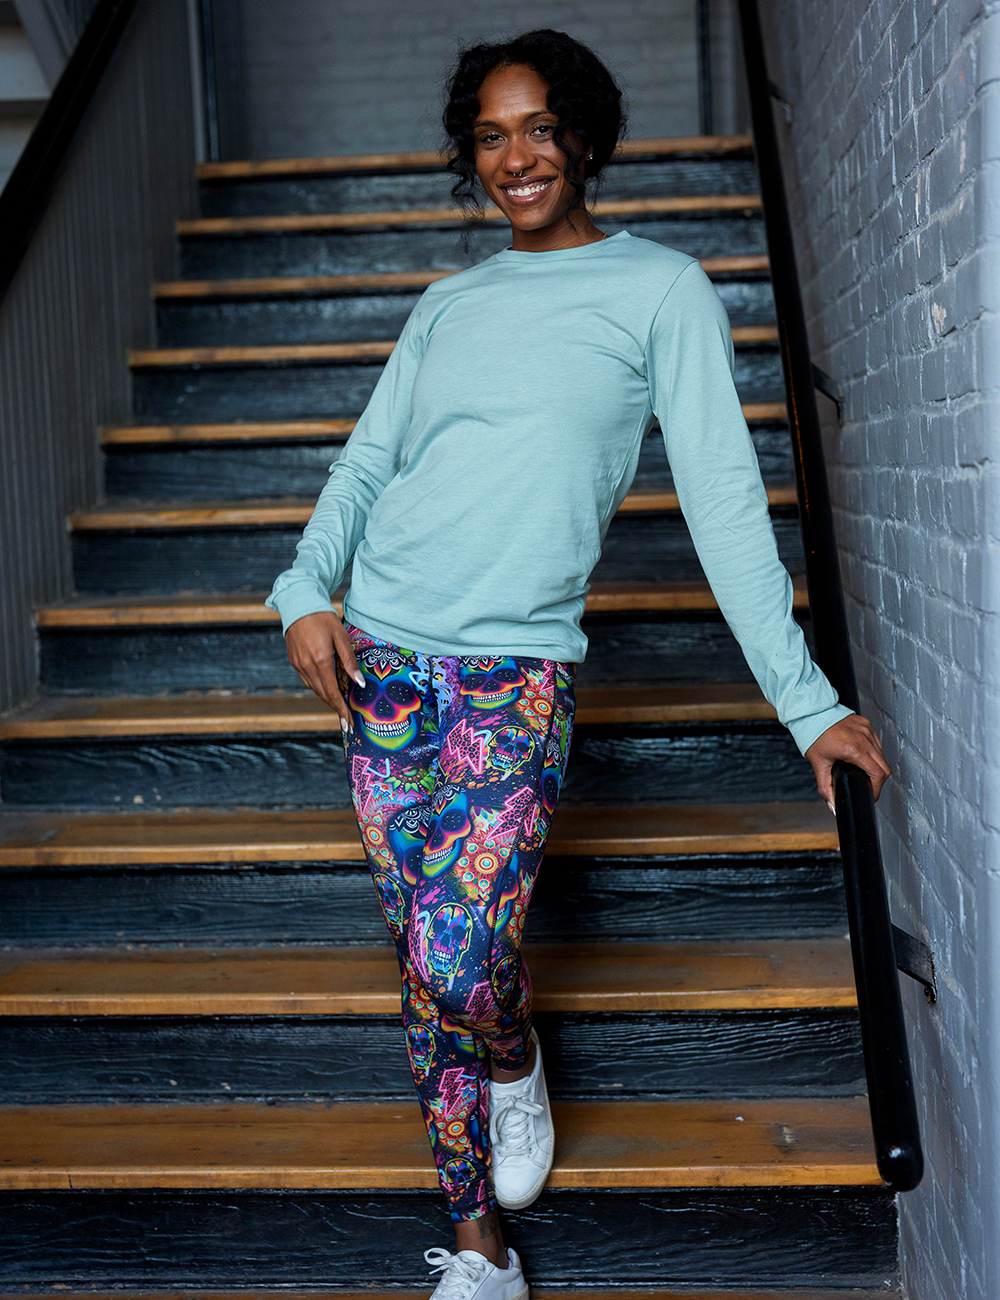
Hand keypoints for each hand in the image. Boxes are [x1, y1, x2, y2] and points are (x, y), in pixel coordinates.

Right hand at [284, 610, 364, 731]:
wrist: (299, 605)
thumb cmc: (323, 618)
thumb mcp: (341, 637)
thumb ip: (349, 661)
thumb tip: (359, 683)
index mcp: (321, 661)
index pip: (333, 692)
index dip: (341, 709)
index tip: (349, 722)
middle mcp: (307, 666)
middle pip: (323, 695)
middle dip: (336, 709)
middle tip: (347, 722)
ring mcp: (298, 665)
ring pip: (314, 689)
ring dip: (327, 699)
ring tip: (339, 707)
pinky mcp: (294, 661)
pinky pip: (307, 680)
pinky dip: (318, 688)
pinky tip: (326, 688)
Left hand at [805, 714, 890, 812]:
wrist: (811, 713)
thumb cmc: (813, 736)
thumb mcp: (818, 764)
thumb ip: (826, 788)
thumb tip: (833, 806)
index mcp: (853, 750)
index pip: (877, 774)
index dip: (877, 789)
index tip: (872, 796)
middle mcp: (864, 739)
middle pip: (884, 767)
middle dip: (878, 781)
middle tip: (869, 788)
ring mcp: (867, 730)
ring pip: (881, 754)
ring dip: (876, 766)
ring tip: (865, 773)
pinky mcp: (866, 724)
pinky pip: (876, 742)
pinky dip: (873, 752)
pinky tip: (863, 757)